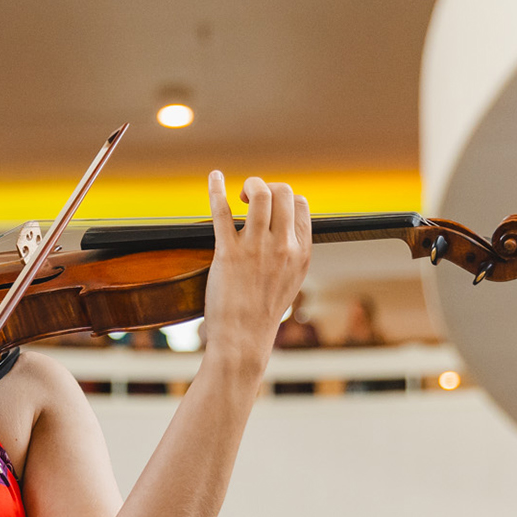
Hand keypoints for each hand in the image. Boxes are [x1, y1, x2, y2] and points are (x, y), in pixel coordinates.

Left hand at [199, 172, 311, 366]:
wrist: (243, 339)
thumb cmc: (262, 313)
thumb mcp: (290, 281)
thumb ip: (291, 254)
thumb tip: (283, 230)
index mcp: (301, 253)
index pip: (301, 205)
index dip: (284, 198)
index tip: (269, 206)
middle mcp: (282, 247)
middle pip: (283, 193)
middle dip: (267, 186)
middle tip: (250, 198)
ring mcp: (255, 249)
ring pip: (259, 194)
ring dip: (249, 185)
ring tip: (239, 194)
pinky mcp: (228, 253)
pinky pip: (222, 210)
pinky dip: (216, 188)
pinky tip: (214, 177)